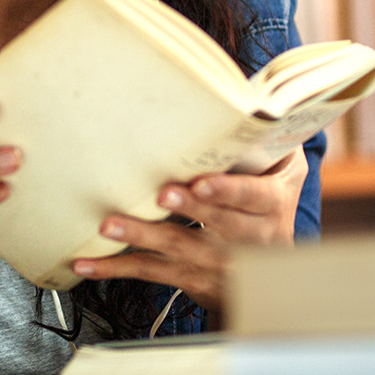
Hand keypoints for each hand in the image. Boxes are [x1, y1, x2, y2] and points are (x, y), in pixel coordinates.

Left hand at [70, 149, 307, 313]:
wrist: (275, 276)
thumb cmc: (270, 204)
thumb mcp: (286, 173)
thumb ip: (274, 139)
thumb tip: (259, 94)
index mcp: (271, 205)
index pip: (251, 197)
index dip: (226, 191)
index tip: (201, 183)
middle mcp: (248, 239)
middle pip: (215, 224)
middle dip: (187, 210)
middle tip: (160, 194)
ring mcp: (218, 263)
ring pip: (178, 249)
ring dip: (142, 237)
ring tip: (110, 226)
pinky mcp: (192, 279)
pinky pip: (152, 273)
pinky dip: (117, 269)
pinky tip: (88, 265)